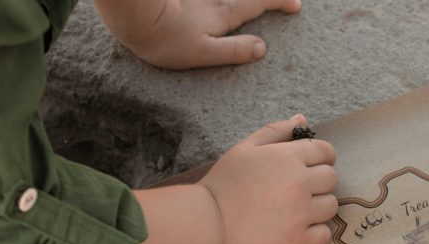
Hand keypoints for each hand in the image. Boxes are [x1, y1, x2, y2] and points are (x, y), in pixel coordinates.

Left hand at [100, 0, 301, 69]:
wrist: (132, 13)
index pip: (257, 6)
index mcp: (222, 15)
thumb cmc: (164, 39)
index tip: (296, 5)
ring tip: (254, 0)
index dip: (278, 3)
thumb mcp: (203, 53)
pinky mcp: (181, 0)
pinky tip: (214, 3)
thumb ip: (233, 50)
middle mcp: (212, 0)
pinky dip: (219, 0)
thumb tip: (262, 47)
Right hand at [200, 115, 337, 243]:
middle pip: (331, 178)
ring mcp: (301, 213)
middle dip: (319, 181)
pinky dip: (316, 232)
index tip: (312, 166)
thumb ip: (276, 131)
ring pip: (332, 205)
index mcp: (289, 157)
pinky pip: (325, 234)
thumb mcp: (245, 147)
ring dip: (320, 206)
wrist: (209, 221)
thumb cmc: (224, 181)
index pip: (326, 151)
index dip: (322, 157)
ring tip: (298, 209)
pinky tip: (299, 228)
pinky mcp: (298, 240)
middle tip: (299, 189)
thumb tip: (302, 119)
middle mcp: (300, 183)